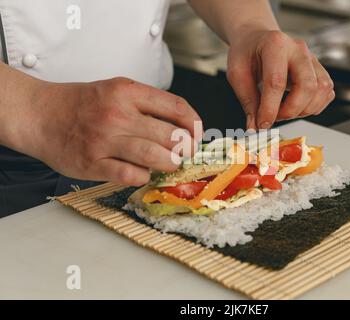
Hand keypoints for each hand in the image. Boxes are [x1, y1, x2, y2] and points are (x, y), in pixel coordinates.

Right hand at [25, 77, 201, 185]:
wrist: (39, 114)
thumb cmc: (81, 104)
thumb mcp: (115, 90)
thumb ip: (146, 104)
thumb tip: (182, 126)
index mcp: (126, 91)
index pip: (176, 107)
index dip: (194, 123)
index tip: (197, 133)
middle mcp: (117, 114)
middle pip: (170, 135)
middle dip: (185, 148)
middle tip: (185, 153)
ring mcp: (104, 139)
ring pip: (154, 156)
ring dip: (169, 163)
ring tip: (170, 163)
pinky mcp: (92, 163)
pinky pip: (129, 174)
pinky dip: (143, 176)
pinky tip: (142, 172)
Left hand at [227, 30, 334, 129]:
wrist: (257, 40)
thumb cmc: (247, 53)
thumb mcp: (237, 73)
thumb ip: (247, 101)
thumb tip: (254, 127)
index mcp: (275, 45)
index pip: (277, 82)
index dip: (270, 108)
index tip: (262, 124)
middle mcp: (298, 50)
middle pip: (307, 86)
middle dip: (290, 111)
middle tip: (274, 117)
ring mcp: (312, 59)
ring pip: (321, 90)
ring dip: (303, 110)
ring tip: (283, 111)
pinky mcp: (319, 70)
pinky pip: (326, 93)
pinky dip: (314, 106)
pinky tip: (296, 106)